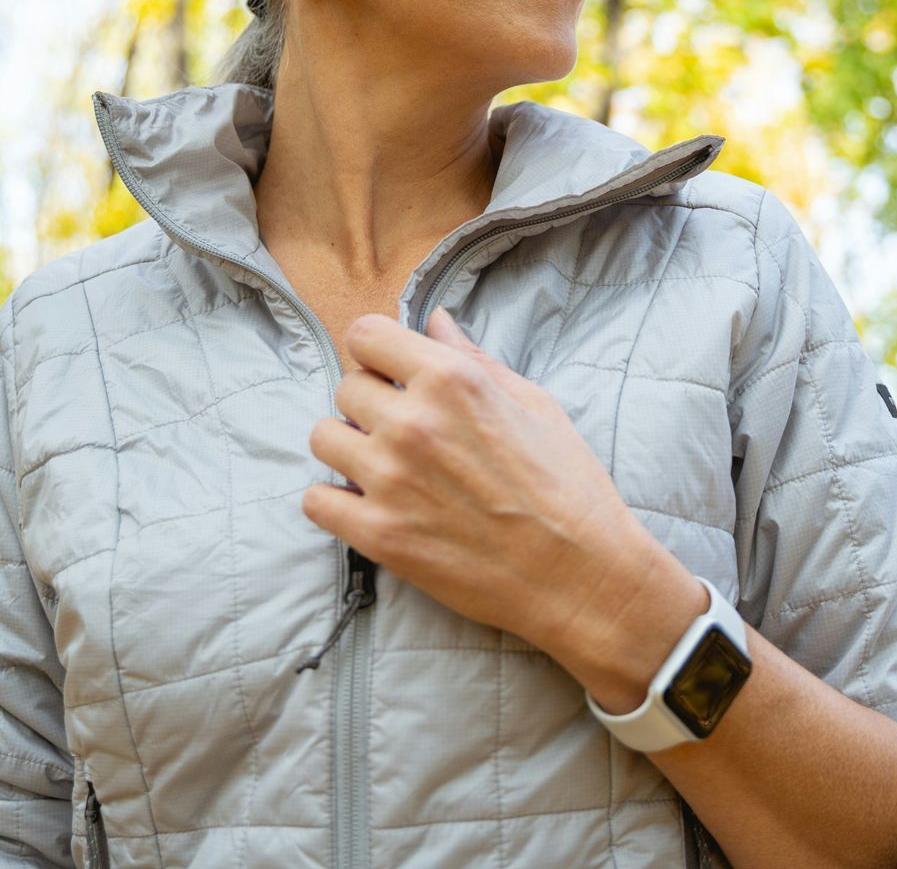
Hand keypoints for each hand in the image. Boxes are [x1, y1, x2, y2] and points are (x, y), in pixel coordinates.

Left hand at [299, 307, 644, 646]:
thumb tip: (435, 321)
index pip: (366, 335)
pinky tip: (369, 506)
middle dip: (370, 405)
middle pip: (346, 388)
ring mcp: (390, 479)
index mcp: (453, 380)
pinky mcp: (379, 535)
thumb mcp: (533, 404)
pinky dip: (335, 503)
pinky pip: (315, 501)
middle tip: (404, 433)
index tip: (390, 373)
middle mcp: (413, 422)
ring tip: (386, 470)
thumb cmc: (569, 488)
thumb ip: (474, 358)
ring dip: (349, 450)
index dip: (376, 353)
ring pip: (324, 439)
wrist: (581, 576)